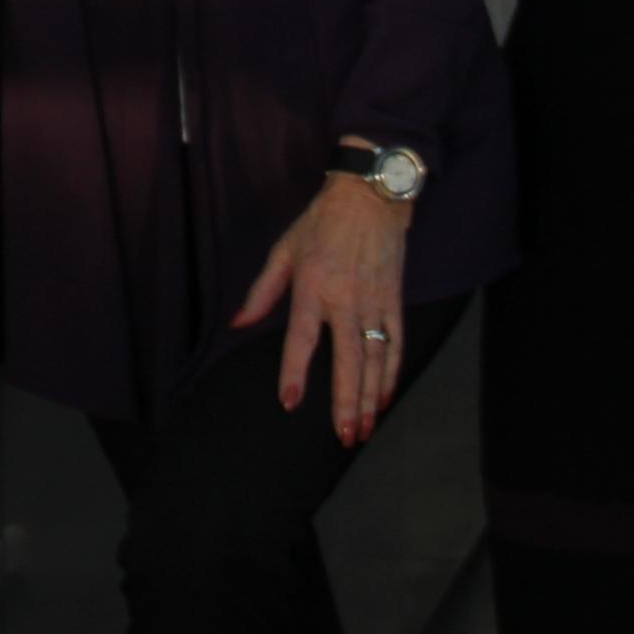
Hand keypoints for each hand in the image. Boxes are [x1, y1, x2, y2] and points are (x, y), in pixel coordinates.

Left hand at [232, 150, 411, 446]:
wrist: (371, 196)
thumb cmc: (321, 223)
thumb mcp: (283, 250)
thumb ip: (261, 292)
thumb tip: (237, 325)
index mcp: (311, 286)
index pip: (301, 338)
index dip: (295, 371)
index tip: (291, 402)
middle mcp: (345, 298)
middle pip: (347, 359)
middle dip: (347, 402)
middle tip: (344, 437)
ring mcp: (374, 301)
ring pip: (374, 358)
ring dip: (371, 397)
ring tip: (364, 429)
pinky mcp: (394, 299)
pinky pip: (395, 342)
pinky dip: (391, 372)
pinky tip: (386, 397)